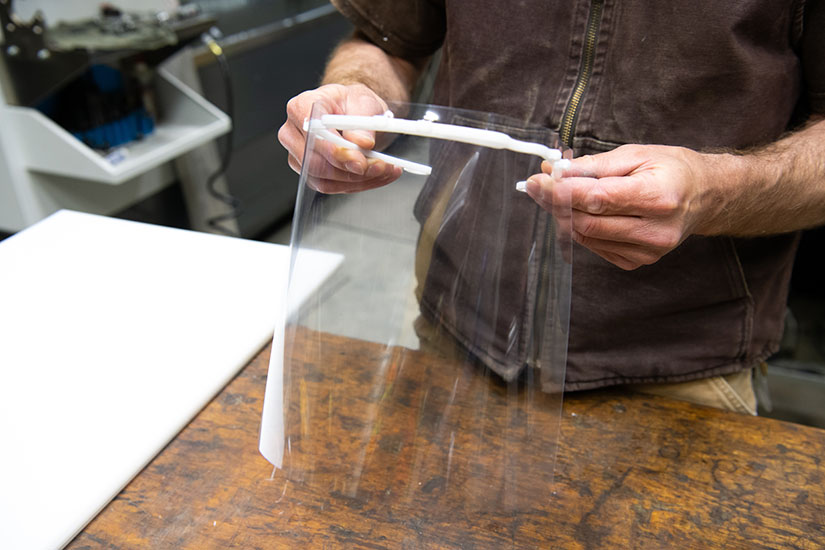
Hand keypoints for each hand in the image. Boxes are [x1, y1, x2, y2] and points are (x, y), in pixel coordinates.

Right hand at [278, 83, 402, 192]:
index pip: (311, 133)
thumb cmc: (353, 104)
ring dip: (359, 180)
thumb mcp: (365, 103)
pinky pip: (331, 186)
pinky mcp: (309, 173)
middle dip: (351, 169)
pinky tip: (376, 176)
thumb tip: (362, 142)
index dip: (335, 150)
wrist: (352, 113)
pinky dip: (357, 184)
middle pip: (315, 162)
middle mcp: (293, 133)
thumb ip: (363, 122)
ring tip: (384, 169)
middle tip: (380, 166)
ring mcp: (298, 156)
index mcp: (301, 106)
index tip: (360, 160)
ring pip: (324, 179)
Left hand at [525, 144, 708, 269]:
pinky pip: (594, 245)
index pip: (599, 199)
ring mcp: (647, 251)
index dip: (562, 191)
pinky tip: (586, 211)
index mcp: (659, 197)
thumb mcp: (636, 154)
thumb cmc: (671, 170)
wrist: (704, 197)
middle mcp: (655, 230)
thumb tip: (556, 172)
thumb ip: (594, 165)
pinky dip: (582, 227)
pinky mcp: (637, 261)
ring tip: (562, 193)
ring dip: (565, 215)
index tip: (537, 181)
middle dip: (557, 203)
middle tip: (539, 185)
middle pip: (588, 221)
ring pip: (586, 236)